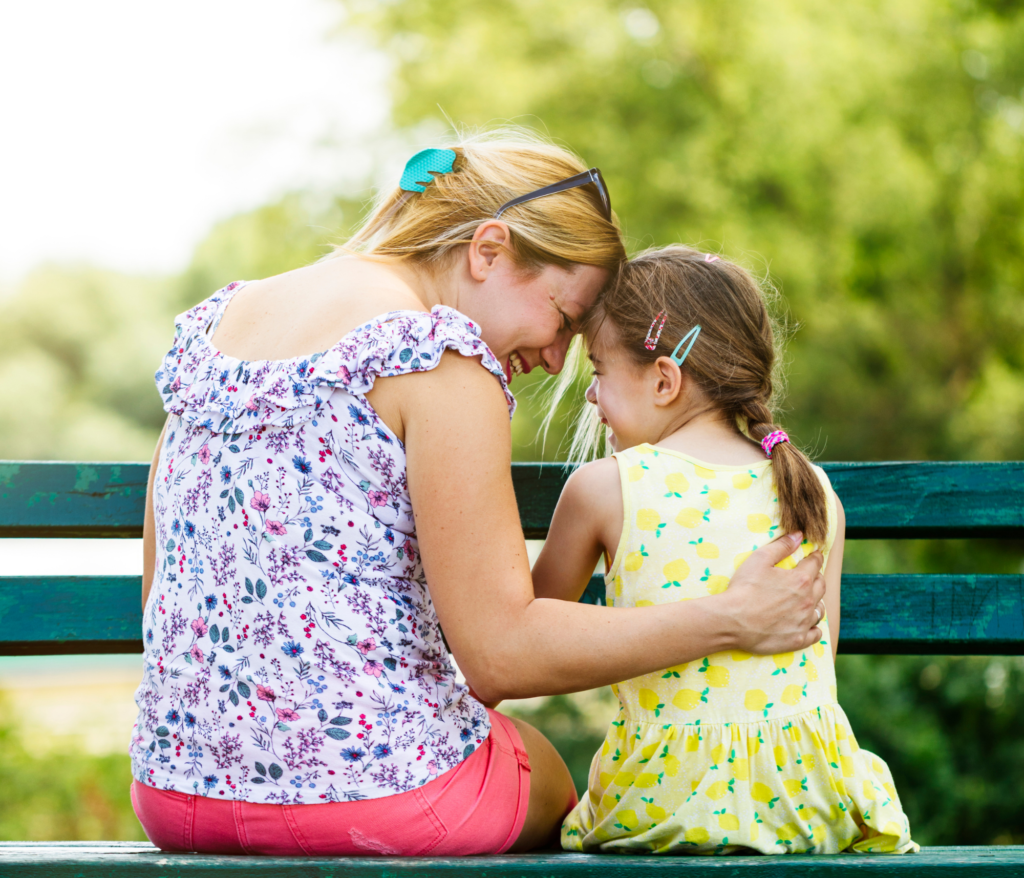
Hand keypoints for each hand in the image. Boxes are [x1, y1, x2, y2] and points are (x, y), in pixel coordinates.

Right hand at [721, 532, 827, 654]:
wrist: (731, 620)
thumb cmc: (743, 588)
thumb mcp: (759, 559)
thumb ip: (782, 546)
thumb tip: (799, 535)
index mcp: (801, 580)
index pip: (815, 564)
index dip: (815, 557)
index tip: (814, 556)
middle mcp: (808, 601)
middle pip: (822, 586)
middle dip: (817, 578)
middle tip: (809, 576)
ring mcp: (804, 622)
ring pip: (820, 610)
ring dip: (816, 602)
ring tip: (807, 600)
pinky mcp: (798, 639)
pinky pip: (816, 633)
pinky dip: (814, 627)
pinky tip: (806, 623)